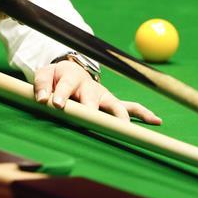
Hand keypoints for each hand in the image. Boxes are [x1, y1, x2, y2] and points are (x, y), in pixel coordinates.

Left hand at [34, 60, 161, 124]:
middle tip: (90, 118)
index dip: (62, 95)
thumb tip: (43, 100)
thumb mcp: (45, 75)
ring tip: (124, 127)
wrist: (70, 71)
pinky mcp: (111, 103)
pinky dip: (143, 113)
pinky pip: (131, 107)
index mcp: (72, 77)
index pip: (67, 85)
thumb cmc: (56, 77)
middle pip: (92, 98)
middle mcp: (91, 87)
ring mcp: (103, 96)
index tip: (59, 105)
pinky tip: (156, 120)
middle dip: (91, 108)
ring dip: (119, 115)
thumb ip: (41, 85)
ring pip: (115, 105)